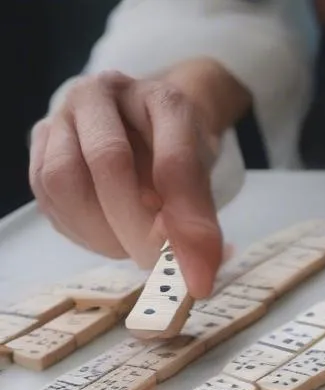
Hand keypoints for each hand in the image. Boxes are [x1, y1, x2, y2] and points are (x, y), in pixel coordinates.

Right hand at [30, 69, 223, 295]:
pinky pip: (49, 201)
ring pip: (62, 181)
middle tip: (157, 262)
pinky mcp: (40, 154)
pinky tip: (111, 237)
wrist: (150, 132)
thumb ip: (198, 219)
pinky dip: (82, 232)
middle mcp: (97, 97)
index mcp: (154, 97)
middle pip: (106, 162)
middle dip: (136, 228)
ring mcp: (60, 122)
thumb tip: (196, 277)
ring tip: (132, 246)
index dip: (183, 219)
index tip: (197, 276)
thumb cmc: (177, 152)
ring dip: (101, 232)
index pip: (173, 157)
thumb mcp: (203, 180)